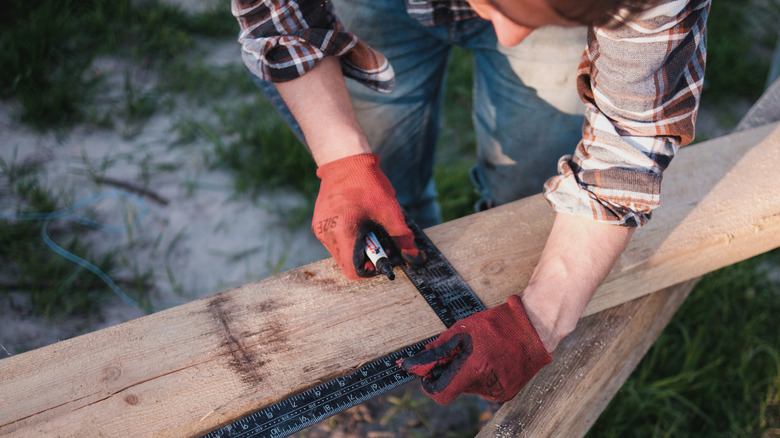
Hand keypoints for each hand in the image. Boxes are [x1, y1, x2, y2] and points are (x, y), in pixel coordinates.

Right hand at [312, 153, 423, 279]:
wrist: (345, 160)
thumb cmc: (368, 183)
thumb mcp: (390, 211)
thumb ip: (402, 238)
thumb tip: (415, 258)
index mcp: (343, 233)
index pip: (354, 271)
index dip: (372, 269)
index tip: (384, 256)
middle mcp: (327, 235)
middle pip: (348, 263)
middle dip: (366, 257)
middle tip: (380, 239)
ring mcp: (320, 229)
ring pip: (341, 253)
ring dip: (357, 248)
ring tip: (369, 226)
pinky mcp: (318, 223)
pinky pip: (335, 241)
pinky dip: (348, 238)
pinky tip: (358, 220)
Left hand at [399, 295, 551, 404]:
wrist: (535, 328)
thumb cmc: (497, 324)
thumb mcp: (463, 330)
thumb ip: (438, 350)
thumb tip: (416, 363)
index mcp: (475, 369)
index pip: (441, 393)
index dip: (430, 385)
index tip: (428, 374)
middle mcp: (487, 386)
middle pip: (455, 387)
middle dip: (451, 373)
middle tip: (457, 354)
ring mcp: (499, 391)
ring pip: (469, 387)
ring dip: (467, 373)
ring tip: (481, 352)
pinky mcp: (507, 393)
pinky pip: (484, 387)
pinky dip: (482, 375)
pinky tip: (491, 359)